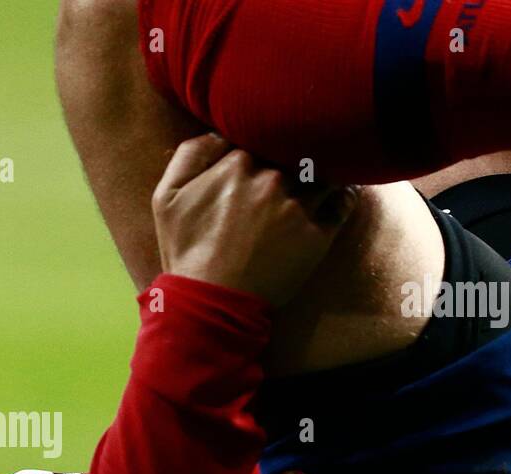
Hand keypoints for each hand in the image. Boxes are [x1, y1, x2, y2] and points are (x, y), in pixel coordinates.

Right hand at [152, 134, 358, 306]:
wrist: (211, 303)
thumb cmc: (186, 251)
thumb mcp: (165, 197)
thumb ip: (190, 153)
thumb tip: (219, 132)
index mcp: (237, 162)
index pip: (264, 133)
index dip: (267, 140)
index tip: (268, 151)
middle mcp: (272, 178)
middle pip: (297, 148)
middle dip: (297, 152)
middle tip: (298, 160)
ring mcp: (298, 205)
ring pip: (324, 170)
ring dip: (324, 169)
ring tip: (327, 172)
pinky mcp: (318, 234)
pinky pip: (344, 201)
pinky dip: (344, 193)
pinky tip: (340, 193)